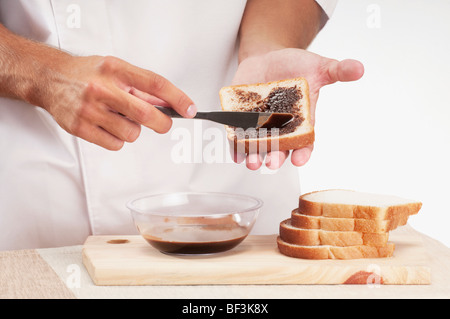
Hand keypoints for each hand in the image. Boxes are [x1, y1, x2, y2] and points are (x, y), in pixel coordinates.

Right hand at [40, 55, 195, 149]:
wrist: (50, 78)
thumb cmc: (88, 74)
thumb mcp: (116, 69)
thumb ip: (142, 87)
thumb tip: (170, 104)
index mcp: (116, 69)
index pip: (155, 84)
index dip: (178, 98)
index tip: (190, 109)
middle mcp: (103, 88)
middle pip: (146, 114)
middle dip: (161, 123)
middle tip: (163, 123)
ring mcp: (90, 109)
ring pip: (132, 134)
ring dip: (133, 130)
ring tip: (119, 118)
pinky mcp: (80, 127)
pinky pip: (115, 144)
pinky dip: (117, 139)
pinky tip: (107, 126)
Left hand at [231, 48, 363, 169]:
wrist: (268, 56)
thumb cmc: (296, 65)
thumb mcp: (319, 66)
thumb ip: (338, 70)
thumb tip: (359, 68)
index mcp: (301, 121)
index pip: (304, 141)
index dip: (303, 152)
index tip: (300, 159)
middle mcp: (280, 127)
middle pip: (279, 148)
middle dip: (276, 157)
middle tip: (272, 163)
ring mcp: (260, 124)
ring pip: (258, 146)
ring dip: (254, 155)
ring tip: (252, 162)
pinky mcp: (241, 118)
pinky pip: (238, 135)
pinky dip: (235, 145)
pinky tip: (235, 153)